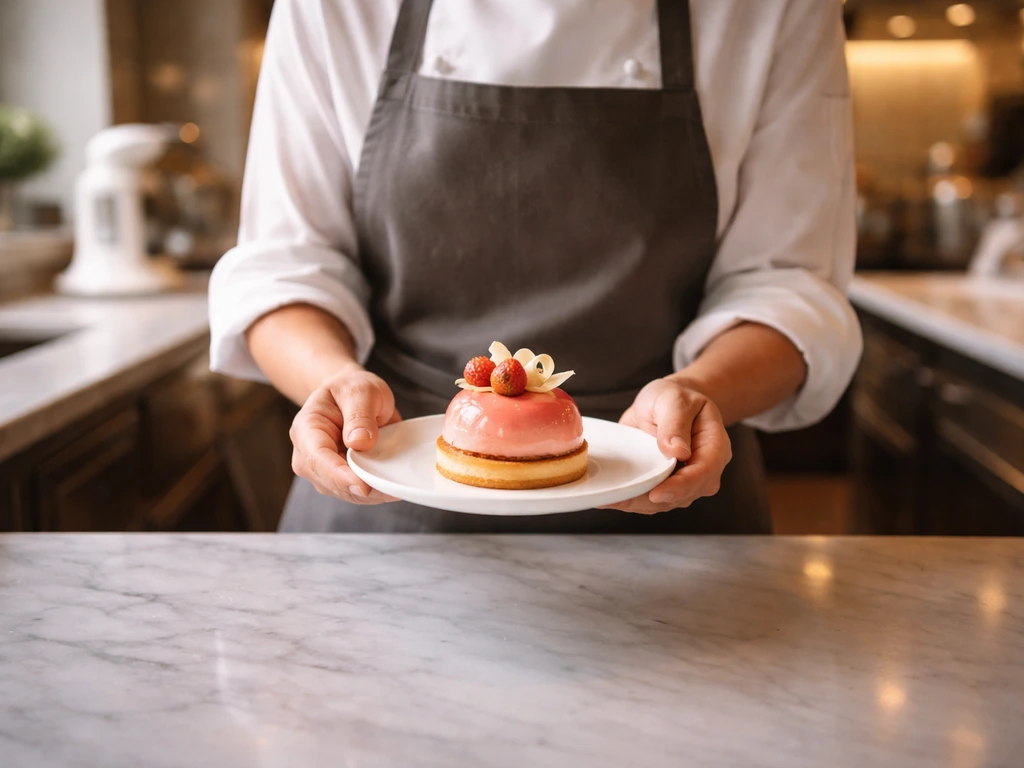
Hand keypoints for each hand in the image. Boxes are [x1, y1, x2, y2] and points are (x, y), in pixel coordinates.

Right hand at [289, 367, 400, 504]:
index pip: (317, 458)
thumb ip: (359, 414)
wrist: (352, 397)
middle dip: (361, 488)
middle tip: (393, 487)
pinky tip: (393, 485)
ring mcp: (322, 471)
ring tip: (397, 484)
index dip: (339, 476)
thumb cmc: (352, 390)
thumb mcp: (360, 390)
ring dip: (372, 493)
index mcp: (306, 429)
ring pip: (345, 493)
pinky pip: (357, 493)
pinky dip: (376, 493)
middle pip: (330, 482)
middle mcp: (308, 455)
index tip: (363, 486)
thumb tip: (359, 442)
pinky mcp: (339, 480)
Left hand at [601, 377, 731, 513]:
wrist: (666, 403)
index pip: (703, 473)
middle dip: (652, 500)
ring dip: (638, 504)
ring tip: (611, 499)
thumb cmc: (674, 398)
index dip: (681, 487)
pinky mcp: (668, 486)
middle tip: (621, 499)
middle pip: (684, 494)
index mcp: (714, 446)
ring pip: (666, 502)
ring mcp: (687, 481)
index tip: (657, 493)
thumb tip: (677, 451)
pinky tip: (611, 498)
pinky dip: (633, 501)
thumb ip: (675, 423)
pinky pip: (653, 500)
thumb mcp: (674, 399)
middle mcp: (705, 470)